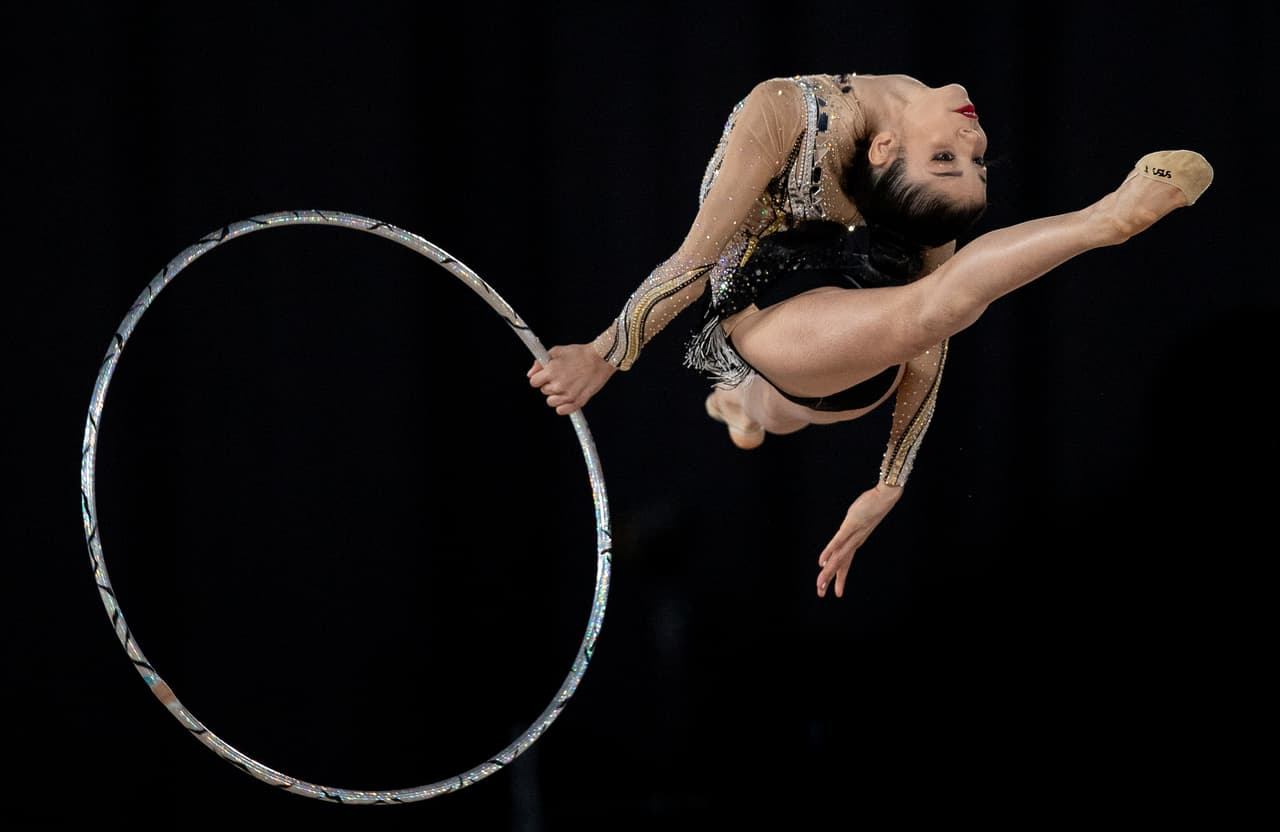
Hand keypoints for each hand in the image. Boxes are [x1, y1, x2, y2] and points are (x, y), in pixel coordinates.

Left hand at [527, 344, 617, 414]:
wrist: (601, 358)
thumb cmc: (581, 353)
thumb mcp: (557, 351)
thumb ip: (540, 362)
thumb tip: (531, 374)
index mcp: (551, 371)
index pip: (534, 382)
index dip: (539, 378)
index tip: (545, 375)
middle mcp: (558, 385)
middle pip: (543, 391)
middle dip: (549, 384)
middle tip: (561, 376)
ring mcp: (568, 395)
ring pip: (551, 402)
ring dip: (556, 395)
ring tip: (566, 385)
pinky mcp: (578, 401)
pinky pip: (561, 411)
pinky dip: (563, 406)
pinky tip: (568, 396)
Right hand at [816, 483, 902, 597]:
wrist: (885, 497)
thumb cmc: (872, 506)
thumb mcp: (859, 520)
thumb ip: (851, 528)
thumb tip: (845, 532)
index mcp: (856, 542)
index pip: (846, 564)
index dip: (840, 579)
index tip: (837, 593)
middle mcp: (855, 542)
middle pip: (840, 565)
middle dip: (830, 580)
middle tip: (821, 595)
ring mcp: (853, 535)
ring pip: (838, 557)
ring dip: (828, 572)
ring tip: (820, 584)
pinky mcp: (850, 525)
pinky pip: (838, 541)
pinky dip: (829, 552)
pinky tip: (821, 561)